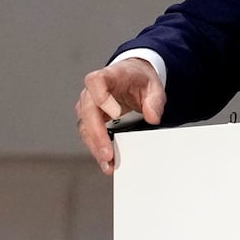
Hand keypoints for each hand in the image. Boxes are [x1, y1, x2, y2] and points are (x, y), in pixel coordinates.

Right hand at [74, 58, 165, 175]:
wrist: (133, 78)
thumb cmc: (138, 79)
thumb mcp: (153, 85)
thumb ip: (154, 100)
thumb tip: (153, 117)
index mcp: (108, 76)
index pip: (96, 82)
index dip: (102, 97)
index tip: (116, 114)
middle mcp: (92, 91)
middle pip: (87, 110)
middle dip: (97, 134)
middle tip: (108, 153)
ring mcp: (88, 106)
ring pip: (85, 127)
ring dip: (95, 146)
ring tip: (108, 163)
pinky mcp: (90, 121)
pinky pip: (89, 136)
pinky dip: (97, 149)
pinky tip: (107, 162)